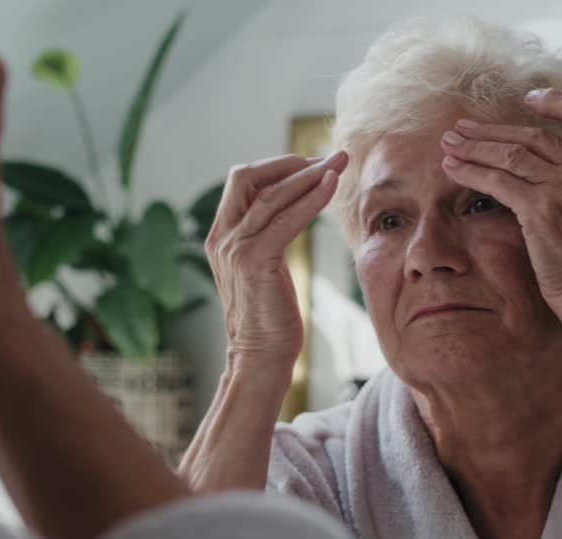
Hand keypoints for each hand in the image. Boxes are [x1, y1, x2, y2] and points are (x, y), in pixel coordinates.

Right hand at [206, 152, 347, 372]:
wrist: (260, 357)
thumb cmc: (270, 317)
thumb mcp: (265, 267)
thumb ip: (269, 237)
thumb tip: (293, 211)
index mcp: (222, 236)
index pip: (243, 182)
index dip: (278, 167)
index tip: (313, 165)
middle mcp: (223, 237)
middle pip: (247, 176)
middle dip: (289, 162)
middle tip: (328, 157)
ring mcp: (235, 248)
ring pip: (271, 194)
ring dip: (309, 174)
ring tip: (340, 162)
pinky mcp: (254, 261)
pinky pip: (285, 219)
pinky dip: (311, 199)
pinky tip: (332, 186)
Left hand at [438, 88, 561, 319]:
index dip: (554, 100)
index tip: (527, 98)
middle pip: (534, 135)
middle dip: (492, 130)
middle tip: (462, 126)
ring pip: (511, 154)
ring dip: (474, 146)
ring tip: (449, 143)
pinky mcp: (542, 209)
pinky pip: (498, 181)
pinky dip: (471, 171)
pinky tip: (452, 168)